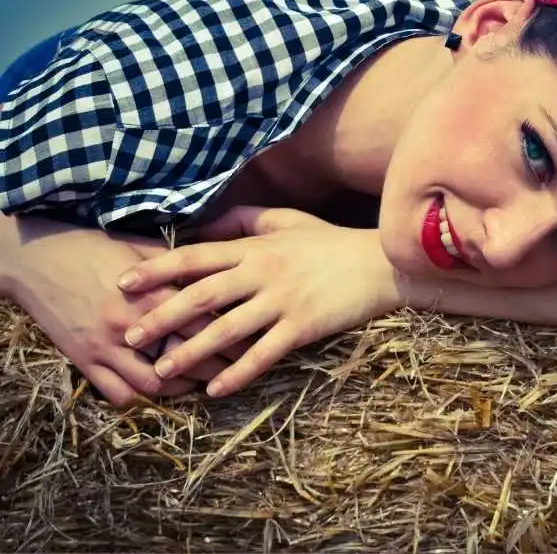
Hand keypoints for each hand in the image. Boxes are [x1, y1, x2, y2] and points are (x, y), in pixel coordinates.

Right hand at [8, 215, 239, 405]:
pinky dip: (142, 399)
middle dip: (217, 368)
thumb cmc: (93, 246)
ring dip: (182, 389)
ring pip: (154, 385)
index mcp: (152, 295)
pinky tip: (158, 392)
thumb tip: (217, 271)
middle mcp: (132, 327)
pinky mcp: (84, 361)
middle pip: (186, 359)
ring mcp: (106, 348)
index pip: (205, 325)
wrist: (35, 258)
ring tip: (201, 384)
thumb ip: (178, 266)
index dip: (234, 338)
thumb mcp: (141, 248)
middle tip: (238, 370)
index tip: (255, 341)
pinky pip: (118, 394)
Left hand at [117, 206, 402, 397]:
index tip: (124, 283)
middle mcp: (262, 274)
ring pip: (226, 329)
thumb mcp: (286, 220)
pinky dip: (238, 372)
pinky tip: (215, 388)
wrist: (380, 263)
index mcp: (254, 247)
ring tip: (162, 369)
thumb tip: (203, 227)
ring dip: (190, 350)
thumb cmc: (330, 241)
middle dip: (161, 316)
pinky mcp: (303, 327)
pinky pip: (264, 354)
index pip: (196, 257)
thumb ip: (243, 220)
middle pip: (201, 296)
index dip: (157, 269)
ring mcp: (283, 302)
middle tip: (130, 335)